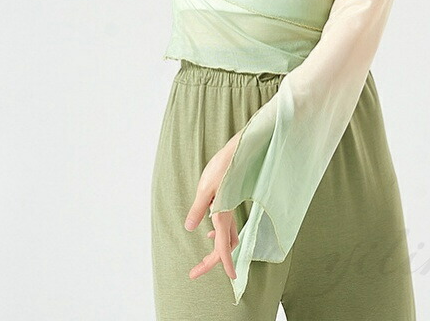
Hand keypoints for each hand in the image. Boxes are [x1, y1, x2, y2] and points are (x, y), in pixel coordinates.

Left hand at [184, 131, 241, 279]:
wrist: (240, 149)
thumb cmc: (222, 166)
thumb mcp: (205, 187)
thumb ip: (198, 208)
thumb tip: (190, 228)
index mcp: (223, 213)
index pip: (225, 246)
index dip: (225, 263)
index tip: (232, 279)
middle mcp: (228, 214)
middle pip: (226, 246)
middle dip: (213, 261)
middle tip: (195, 271)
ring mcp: (231, 208)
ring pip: (229, 236)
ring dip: (218, 248)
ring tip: (204, 252)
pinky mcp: (230, 201)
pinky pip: (228, 225)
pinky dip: (221, 234)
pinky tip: (211, 229)